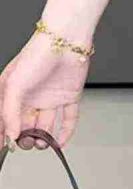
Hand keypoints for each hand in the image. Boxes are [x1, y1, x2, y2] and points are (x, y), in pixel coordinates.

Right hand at [0, 30, 90, 150]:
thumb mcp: (13, 85)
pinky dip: (65, 133)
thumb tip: (11, 135)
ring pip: (46, 124)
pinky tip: (60, 143)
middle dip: (25, 137)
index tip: (5, 146)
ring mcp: (51, 97)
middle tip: (26, 143)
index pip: (7, 119)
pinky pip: (68, 119)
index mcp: (13, 92)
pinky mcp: (70, 97)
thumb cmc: (36, 56)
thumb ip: (9, 113)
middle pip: (26, 124)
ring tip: (41, 144)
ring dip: (43, 137)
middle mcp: (32, 96)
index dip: (5, 133)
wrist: (65, 43)